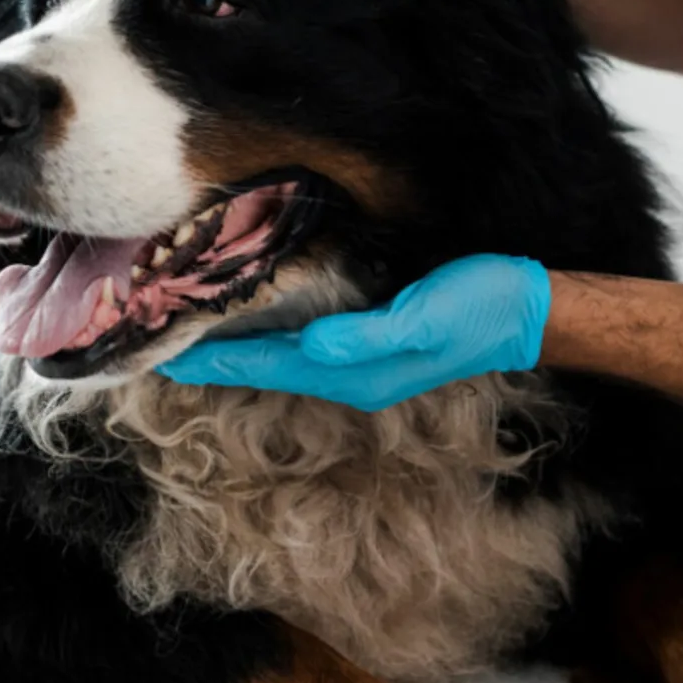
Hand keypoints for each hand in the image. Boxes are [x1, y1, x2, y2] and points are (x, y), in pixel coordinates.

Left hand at [159, 255, 551, 411]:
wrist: (528, 312)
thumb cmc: (479, 308)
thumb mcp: (427, 318)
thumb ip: (369, 336)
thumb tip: (311, 346)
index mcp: (352, 372)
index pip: (262, 366)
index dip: (210, 359)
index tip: (158, 351)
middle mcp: (347, 373)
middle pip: (261, 365)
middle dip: (210, 353)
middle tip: (154, 334)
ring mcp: (359, 359)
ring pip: (278, 353)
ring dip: (234, 341)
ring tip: (189, 324)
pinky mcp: (370, 336)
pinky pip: (302, 337)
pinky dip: (267, 328)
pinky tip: (253, 310)